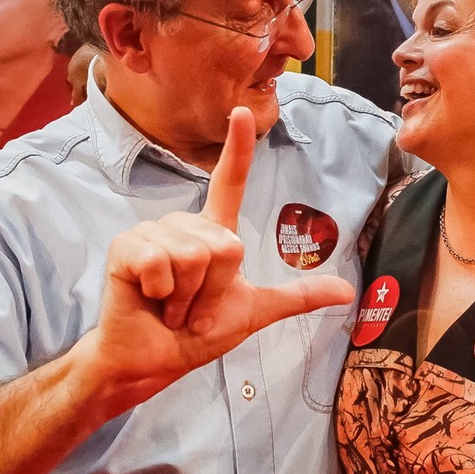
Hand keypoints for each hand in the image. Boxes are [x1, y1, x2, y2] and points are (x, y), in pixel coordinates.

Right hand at [74, 107, 353, 408]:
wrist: (153, 362)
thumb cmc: (194, 334)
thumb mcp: (253, 312)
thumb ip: (296, 297)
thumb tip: (347, 290)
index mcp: (213, 234)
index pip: (229, 182)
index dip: (238, 148)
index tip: (242, 111)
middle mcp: (184, 226)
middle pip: (226, 244)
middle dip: (213, 289)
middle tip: (190, 306)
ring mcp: (152, 233)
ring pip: (195, 255)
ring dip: (187, 297)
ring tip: (169, 306)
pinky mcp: (126, 247)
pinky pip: (161, 262)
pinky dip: (162, 293)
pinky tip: (149, 299)